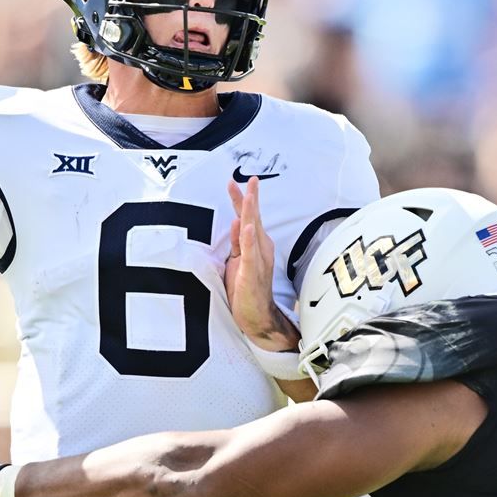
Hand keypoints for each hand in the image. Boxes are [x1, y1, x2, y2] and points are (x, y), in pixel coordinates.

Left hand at [225, 176, 298, 350]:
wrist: (257, 317)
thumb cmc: (246, 290)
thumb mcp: (238, 261)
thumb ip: (238, 242)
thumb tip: (235, 221)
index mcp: (256, 245)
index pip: (247, 218)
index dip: (240, 200)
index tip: (234, 182)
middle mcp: (261, 248)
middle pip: (253, 218)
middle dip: (249, 198)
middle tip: (249, 179)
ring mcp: (258, 259)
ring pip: (253, 230)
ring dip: (250, 212)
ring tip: (249, 194)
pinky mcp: (251, 272)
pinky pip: (250, 252)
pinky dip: (248, 238)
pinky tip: (245, 226)